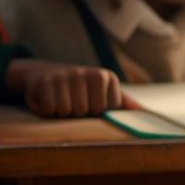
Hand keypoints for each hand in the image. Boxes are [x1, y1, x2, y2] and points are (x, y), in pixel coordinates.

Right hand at [5, 58, 122, 116]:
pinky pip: (50, 109)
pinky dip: (47, 110)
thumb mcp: (101, 91)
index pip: (105, 109)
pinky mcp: (46, 81)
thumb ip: (120, 101)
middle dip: (78, 111)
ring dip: (62, 112)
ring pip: (67, 111)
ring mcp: (67, 75)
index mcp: (106, 76)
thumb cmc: (78, 88)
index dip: (95, 110)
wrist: (44, 72)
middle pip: (86, 111)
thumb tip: (140, 110)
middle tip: (73, 99)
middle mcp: (88, 72)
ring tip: (61, 99)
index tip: (89, 99)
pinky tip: (49, 98)